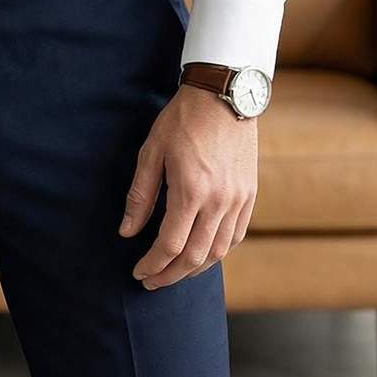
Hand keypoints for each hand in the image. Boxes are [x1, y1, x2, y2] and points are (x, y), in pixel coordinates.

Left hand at [118, 83, 256, 288]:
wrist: (224, 95)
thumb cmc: (183, 119)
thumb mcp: (152, 152)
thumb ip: (140, 196)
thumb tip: (127, 231)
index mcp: (191, 191)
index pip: (170, 245)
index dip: (152, 264)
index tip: (138, 272)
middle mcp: (219, 201)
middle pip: (195, 257)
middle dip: (170, 275)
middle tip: (151, 281)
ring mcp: (238, 200)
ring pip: (218, 252)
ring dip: (194, 269)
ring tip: (173, 272)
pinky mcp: (249, 194)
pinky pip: (236, 236)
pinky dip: (217, 253)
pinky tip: (202, 254)